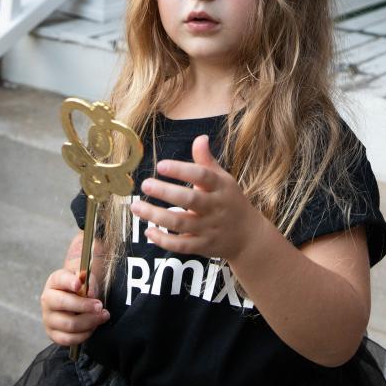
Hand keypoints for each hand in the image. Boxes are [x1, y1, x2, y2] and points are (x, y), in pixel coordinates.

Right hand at [40, 267, 109, 345]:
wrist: (75, 299)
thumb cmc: (81, 288)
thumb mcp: (86, 279)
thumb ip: (88, 282)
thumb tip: (90, 294)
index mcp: (54, 281)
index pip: (60, 280)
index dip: (69, 282)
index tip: (79, 284)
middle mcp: (48, 300)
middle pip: (63, 303)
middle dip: (84, 306)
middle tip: (99, 306)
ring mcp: (48, 318)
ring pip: (69, 324)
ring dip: (89, 321)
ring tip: (102, 316)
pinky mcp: (53, 334)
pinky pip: (68, 339)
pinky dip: (84, 334)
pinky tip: (93, 327)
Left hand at [130, 134, 261, 260]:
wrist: (249, 236)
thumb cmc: (230, 201)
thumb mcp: (224, 180)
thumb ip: (207, 161)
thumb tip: (200, 138)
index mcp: (220, 187)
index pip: (201, 176)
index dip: (181, 170)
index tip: (160, 165)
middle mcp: (215, 207)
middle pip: (189, 199)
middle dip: (165, 192)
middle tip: (145, 184)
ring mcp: (209, 228)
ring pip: (180, 223)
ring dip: (156, 216)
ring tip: (136, 207)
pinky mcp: (203, 246)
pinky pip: (181, 245)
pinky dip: (163, 240)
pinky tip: (149, 231)